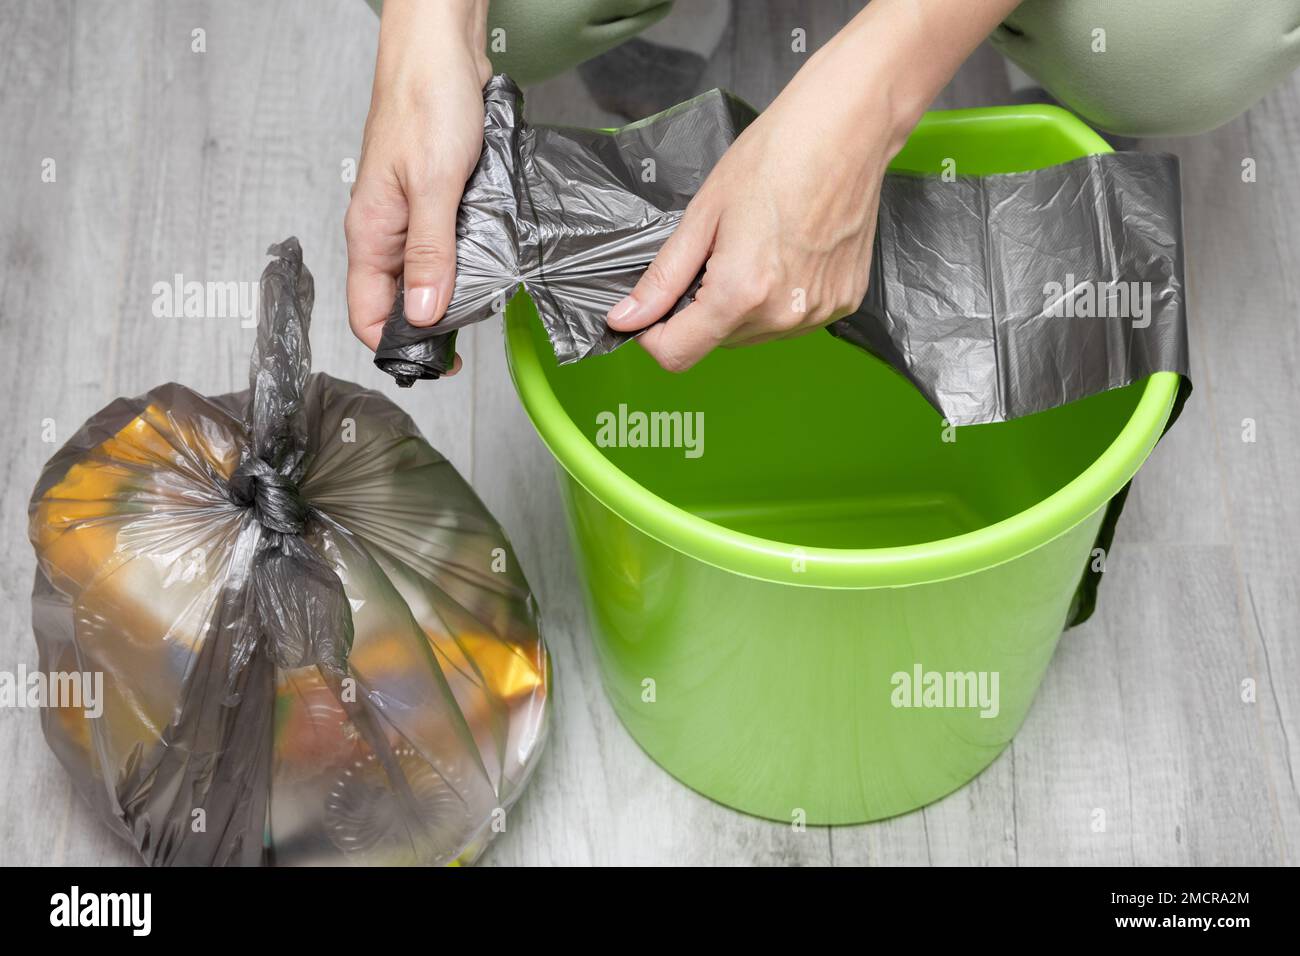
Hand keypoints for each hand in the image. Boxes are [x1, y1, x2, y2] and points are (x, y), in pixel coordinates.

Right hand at [344, 0, 490, 373]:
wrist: (442, 48)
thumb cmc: (428, 102)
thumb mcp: (434, 186)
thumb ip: (430, 254)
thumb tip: (423, 314)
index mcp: (371, 232)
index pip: (367, 313)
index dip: (397, 346)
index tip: (440, 362)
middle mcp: (384, 229)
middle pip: (394, 301)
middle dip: (426, 327)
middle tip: (468, 343)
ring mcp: (407, 215)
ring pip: (420, 275)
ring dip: (446, 294)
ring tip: (482, 308)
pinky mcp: (432, 200)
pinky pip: (440, 247)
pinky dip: (460, 262)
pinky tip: (485, 267)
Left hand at [606, 0, 1021, 371]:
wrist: (848, 128)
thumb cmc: (776, 155)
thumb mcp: (702, 214)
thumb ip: (662, 278)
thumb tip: (625, 319)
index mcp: (741, 294)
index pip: (677, 355)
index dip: (654, 334)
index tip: (655, 305)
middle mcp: (783, 315)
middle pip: (716, 343)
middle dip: (701, 311)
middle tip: (717, 252)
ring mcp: (818, 313)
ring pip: (753, 334)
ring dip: (741, 306)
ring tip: (758, 246)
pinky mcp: (844, 303)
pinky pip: (791, 319)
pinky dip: (778, 298)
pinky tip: (788, 252)